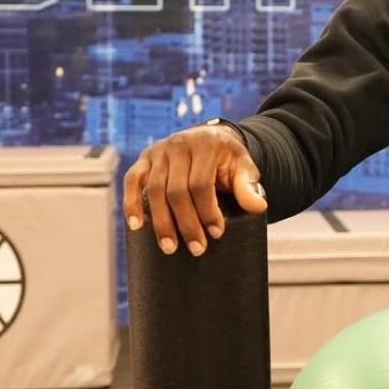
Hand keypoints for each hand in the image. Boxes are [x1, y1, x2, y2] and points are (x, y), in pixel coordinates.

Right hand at [122, 123, 266, 257]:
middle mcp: (178, 145)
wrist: (211, 139)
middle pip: (177, 190)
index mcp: (205, 145)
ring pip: (154, 190)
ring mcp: (158, 151)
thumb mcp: (244, 167)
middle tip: (196, 249)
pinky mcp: (144, 159)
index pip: (201, 184)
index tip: (216, 233)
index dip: (208, 211)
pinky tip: (136, 226)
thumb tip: (258, 207)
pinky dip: (131, 203)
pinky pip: (132, 180)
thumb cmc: (227, 159)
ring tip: (170, 247)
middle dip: (186, 223)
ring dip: (161, 222)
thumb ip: (249, 186)